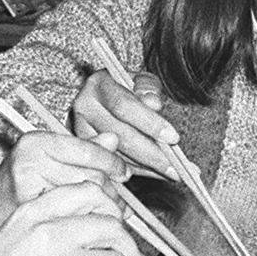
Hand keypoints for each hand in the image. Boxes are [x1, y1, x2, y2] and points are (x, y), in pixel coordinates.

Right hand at [0, 129, 121, 244]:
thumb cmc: (20, 187)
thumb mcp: (48, 160)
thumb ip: (82, 150)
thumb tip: (114, 139)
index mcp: (36, 142)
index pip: (87, 150)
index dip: (112, 163)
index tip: (123, 174)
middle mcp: (30, 161)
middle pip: (90, 175)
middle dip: (111, 192)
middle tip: (121, 205)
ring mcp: (28, 188)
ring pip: (85, 200)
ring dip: (103, 211)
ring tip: (108, 217)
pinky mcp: (31, 214)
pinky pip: (73, 220)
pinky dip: (88, 224)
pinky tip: (91, 228)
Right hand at [66, 69, 187, 180]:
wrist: (99, 100)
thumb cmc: (125, 90)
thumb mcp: (139, 81)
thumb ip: (148, 88)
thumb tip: (153, 104)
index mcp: (99, 84)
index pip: (123, 105)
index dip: (149, 122)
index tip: (173, 138)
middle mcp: (84, 108)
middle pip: (119, 135)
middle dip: (151, 154)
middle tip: (176, 168)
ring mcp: (80, 132)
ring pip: (115, 155)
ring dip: (146, 167)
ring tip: (171, 174)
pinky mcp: (83, 152)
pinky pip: (110, 166)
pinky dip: (136, 171)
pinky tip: (155, 174)